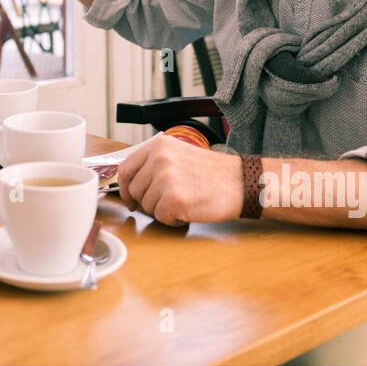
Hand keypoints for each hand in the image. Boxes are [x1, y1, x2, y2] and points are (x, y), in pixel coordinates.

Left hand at [116, 136, 242, 225]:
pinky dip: (173, 220)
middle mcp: (159, 159)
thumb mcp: (179, 154)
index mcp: (158, 145)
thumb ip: (153, 163)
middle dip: (148, 201)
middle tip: (169, 200)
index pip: (125, 169)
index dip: (125, 188)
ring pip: (146, 206)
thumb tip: (130, 183)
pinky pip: (160, 218)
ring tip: (184, 201)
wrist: (241, 182)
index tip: (130, 198)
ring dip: (162, 210)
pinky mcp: (173, 199)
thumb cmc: (212, 173)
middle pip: (134, 190)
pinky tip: (188, 210)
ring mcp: (165, 178)